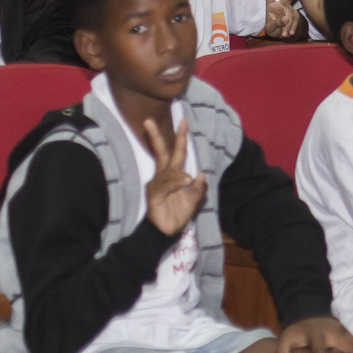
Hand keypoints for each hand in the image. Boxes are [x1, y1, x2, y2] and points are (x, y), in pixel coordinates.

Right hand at [141, 117, 206, 237]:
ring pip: (168, 172)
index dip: (178, 138)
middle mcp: (162, 177)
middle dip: (158, 137)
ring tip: (189, 181)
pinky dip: (175, 183)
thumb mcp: (194, 200)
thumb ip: (199, 189)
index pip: (174, 153)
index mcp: (172, 175)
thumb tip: (202, 174)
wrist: (166, 232)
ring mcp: (156, 185)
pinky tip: (185, 182)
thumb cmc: (178, 214)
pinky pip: (165, 185)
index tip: (182, 121)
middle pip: (162, 153)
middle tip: (150, 120)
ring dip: (179, 175)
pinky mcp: (153, 196)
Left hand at [262, 0, 305, 39]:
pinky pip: (296, 21)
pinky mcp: (294, 15)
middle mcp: (280, 5)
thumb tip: (287, 18)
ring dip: (289, 25)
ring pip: (292, 15)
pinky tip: (290, 33)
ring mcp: (288, 10)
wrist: (279, 34)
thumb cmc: (272, 28)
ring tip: (284, 34)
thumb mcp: (271, 28)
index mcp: (270, 5)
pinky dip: (293, 28)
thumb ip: (277, 23)